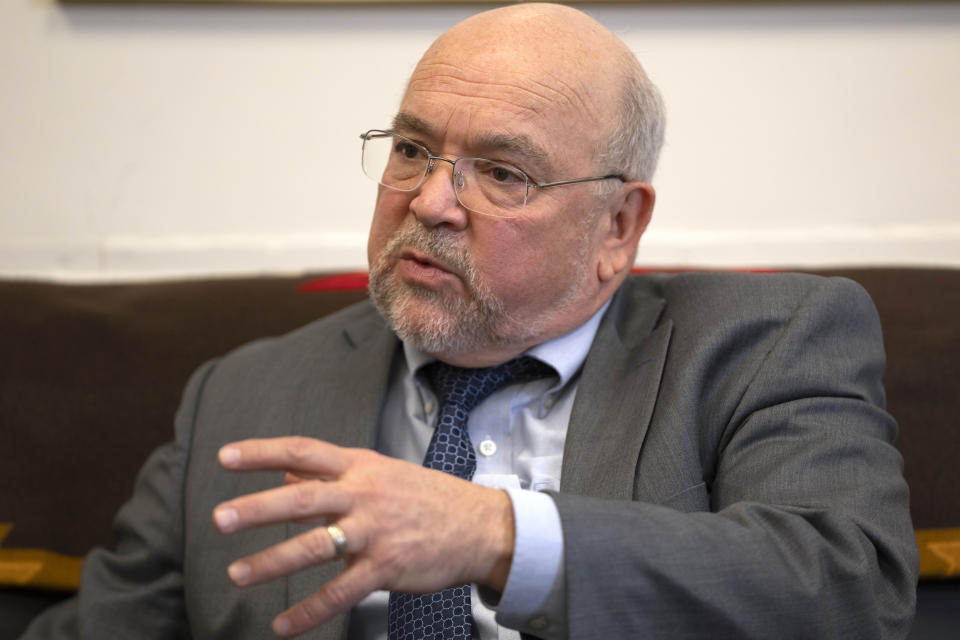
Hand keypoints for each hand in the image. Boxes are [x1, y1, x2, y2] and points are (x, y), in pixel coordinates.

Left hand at [212, 436, 514, 636]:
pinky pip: (341, 592)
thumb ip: (331, 473)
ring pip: (317, 546)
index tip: (226, 456)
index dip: (263, 453)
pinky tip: (283, 625)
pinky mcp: (386, 567)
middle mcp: (364, 495)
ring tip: (237, 574)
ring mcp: (375, 532)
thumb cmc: (426, 497)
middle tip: (220, 519)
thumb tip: (287, 472)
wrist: (478, 526)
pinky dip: (310, 611)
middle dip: (258, 508)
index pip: (303, 450)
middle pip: (304, 498)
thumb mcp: (379, 472)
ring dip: (273, 562)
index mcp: (359, 467)